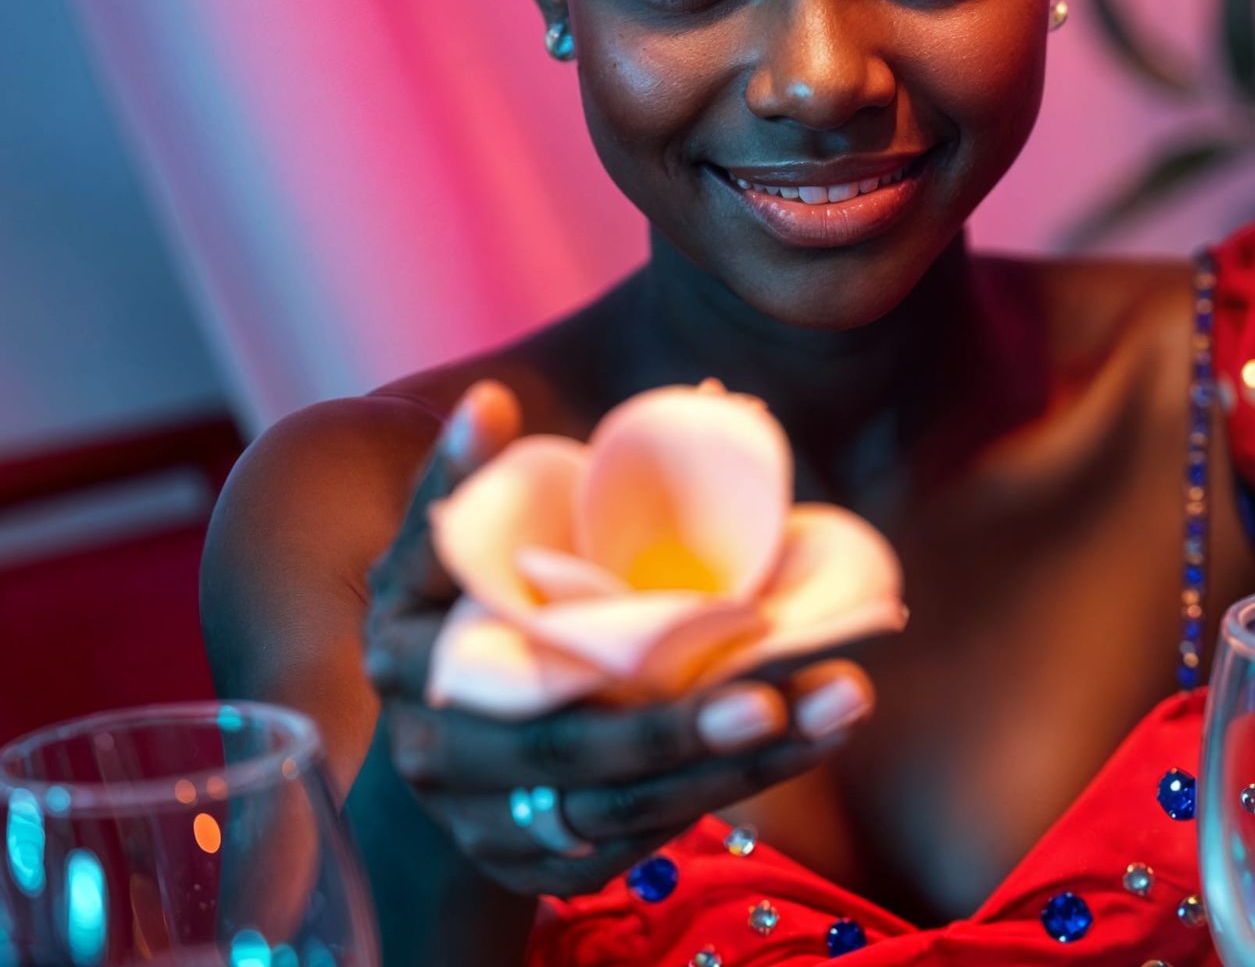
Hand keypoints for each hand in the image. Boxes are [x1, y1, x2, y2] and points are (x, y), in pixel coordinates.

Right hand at [361, 379, 874, 896]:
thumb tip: (487, 400)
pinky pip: (652, 833)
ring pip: (630, 804)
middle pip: (572, 749)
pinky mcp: (554, 861)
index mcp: (410, 656)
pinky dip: (734, 787)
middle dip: (678, 728)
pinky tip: (809, 735)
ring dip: (740, 763)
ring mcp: (499, 821)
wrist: (434, 758)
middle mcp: (445, 754)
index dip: (561, 624)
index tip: (654, 592)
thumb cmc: (451, 622)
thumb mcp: (441, 556)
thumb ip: (461, 485)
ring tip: (837, 701)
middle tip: (771, 692)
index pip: (498, 659)